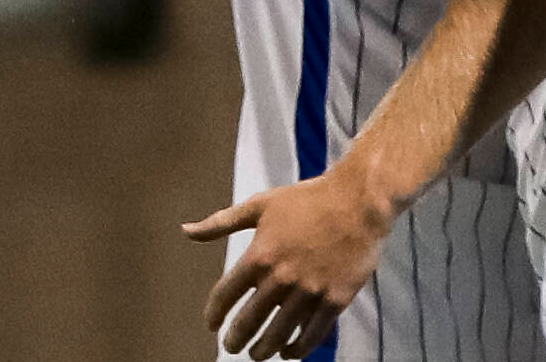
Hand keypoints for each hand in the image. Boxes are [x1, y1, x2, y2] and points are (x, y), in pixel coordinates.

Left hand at [183, 166, 393, 359]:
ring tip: (258, 353)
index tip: (211, 324)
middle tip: (232, 346)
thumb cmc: (309, 199)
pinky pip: (312, 334)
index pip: (225, 296)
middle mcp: (281, 278)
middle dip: (235, 340)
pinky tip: (290, 351)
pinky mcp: (335, 299)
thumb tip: (186, 231)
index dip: (214, 314)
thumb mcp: (261, 204)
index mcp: (259, 255)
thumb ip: (221, 222)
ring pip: (278, 334)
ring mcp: (309, 291)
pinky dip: (298, 349)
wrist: (359, 199)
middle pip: (248, 322)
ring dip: (263, 349)